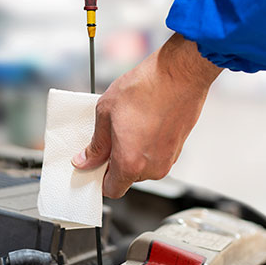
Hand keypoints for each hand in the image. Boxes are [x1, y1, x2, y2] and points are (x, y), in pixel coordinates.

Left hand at [71, 33, 222, 197]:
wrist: (179, 74)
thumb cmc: (146, 88)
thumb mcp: (106, 113)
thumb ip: (96, 144)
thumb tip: (86, 160)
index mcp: (130, 164)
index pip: (112, 190)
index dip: (101, 178)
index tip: (96, 165)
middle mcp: (152, 168)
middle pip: (128, 178)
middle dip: (117, 162)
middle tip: (111, 137)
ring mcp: (168, 159)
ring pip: (143, 166)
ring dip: (134, 152)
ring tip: (131, 125)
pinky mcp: (178, 148)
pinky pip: (157, 155)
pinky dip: (149, 145)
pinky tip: (144, 122)